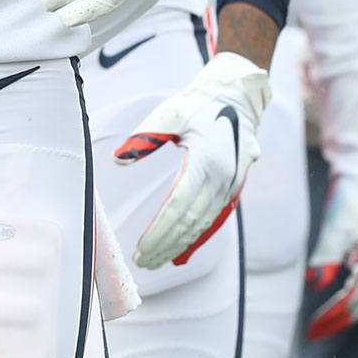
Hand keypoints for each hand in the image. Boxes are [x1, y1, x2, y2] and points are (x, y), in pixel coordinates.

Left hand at [113, 51, 269, 267]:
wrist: (239, 95)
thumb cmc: (200, 102)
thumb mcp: (170, 112)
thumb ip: (145, 137)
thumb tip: (118, 159)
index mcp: (206, 160)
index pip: (178, 205)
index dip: (159, 230)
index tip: (141, 247)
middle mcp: (223, 177)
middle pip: (190, 221)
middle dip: (165, 244)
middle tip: (142, 261)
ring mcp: (232, 185)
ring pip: (203, 224)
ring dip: (179, 245)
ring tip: (155, 260)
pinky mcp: (234, 188)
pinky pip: (214, 219)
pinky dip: (196, 237)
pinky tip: (179, 252)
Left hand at [305, 175, 357, 338]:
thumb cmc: (353, 198)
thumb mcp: (337, 225)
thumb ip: (327, 254)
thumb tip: (316, 282)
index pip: (354, 299)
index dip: (333, 315)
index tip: (313, 328)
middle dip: (338, 320)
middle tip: (314, 333)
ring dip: (343, 310)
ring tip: (321, 322)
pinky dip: (348, 296)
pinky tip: (334, 302)